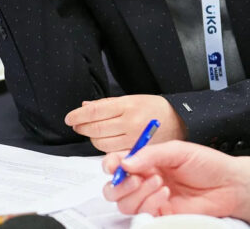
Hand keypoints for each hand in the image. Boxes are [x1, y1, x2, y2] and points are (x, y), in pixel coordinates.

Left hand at [65, 95, 186, 152]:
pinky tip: (104, 140)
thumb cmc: (155, 108)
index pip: (95, 111)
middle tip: (77, 124)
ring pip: (100, 143)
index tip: (70, 118)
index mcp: (128, 105)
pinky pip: (112, 152)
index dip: (78, 115)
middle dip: (81, 126)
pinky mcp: (135, 152)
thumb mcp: (132, 98)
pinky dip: (103, 147)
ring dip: (91, 138)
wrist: (179, 121)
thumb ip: (107, 104)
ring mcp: (133, 139)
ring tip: (91, 132)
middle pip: (95, 128)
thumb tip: (85, 106)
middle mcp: (130, 122)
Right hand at [101, 141, 249, 226]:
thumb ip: (151, 154)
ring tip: (159, 182)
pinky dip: (150, 203)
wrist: (228, 184)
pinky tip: (165, 194)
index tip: (114, 165)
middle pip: (115, 188)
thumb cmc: (208, 164)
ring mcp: (152, 198)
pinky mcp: (160, 214)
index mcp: (148, 160)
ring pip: (125, 203)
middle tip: (134, 177)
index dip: (111, 164)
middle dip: (120, 183)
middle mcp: (146, 179)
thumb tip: (126, 162)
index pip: (120, 163)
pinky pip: (142, 213)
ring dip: (138, 192)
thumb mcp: (178, 150)